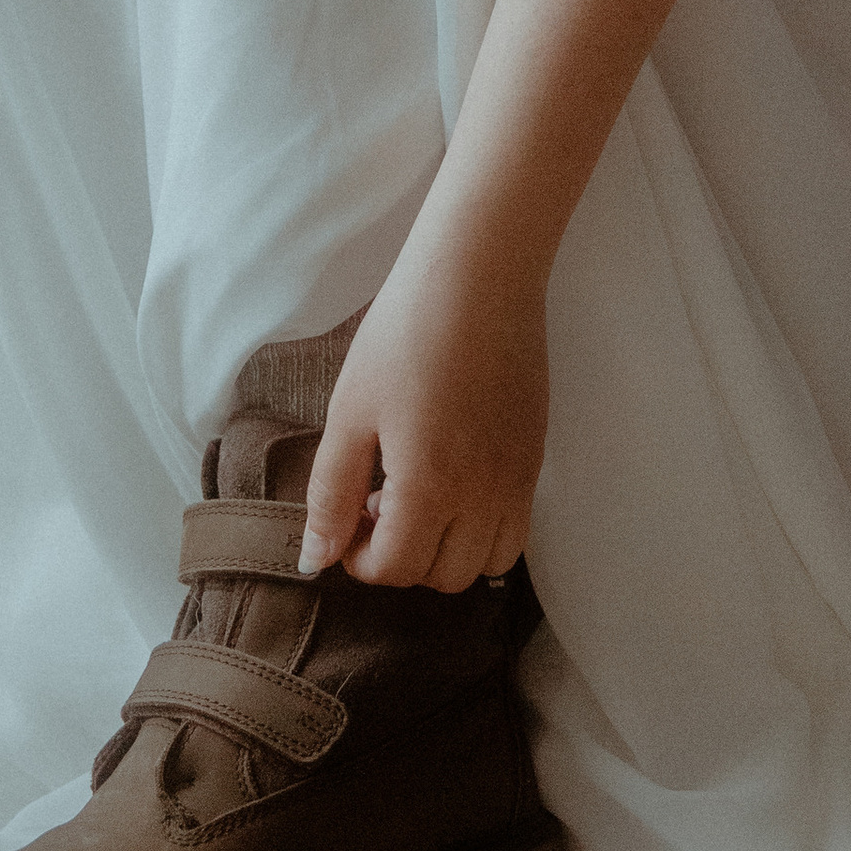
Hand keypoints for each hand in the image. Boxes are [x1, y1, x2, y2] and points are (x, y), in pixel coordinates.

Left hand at [300, 240, 548, 593]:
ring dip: (448, 551)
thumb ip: (331, 493)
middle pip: (444, 577)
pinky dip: (482, 527)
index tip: (345, 521)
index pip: (396, 569)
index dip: (359, 560)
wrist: (479, 273)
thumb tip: (314, 559)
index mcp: (431, 488)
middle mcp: (484, 495)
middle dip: (402, 559)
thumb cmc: (404, 333)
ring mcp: (518, 477)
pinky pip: (516, 526)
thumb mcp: (351, 412)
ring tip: (418, 498)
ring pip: (489, 562)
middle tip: (376, 506)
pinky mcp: (535, 453)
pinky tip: (453, 476)